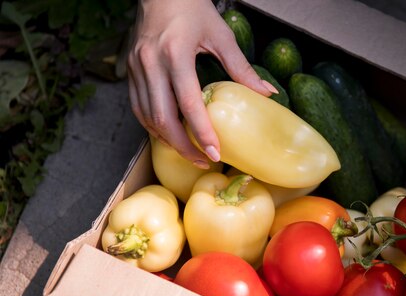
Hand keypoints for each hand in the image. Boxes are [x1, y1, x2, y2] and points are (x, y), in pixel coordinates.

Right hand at [127, 0, 276, 166]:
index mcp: (175, 54)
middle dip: (183, 146)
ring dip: (168, 140)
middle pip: (163, 119)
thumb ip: (242, 68)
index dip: (202, 133)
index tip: (215, 153)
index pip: (188, 104)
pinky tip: (170, 134)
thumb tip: (267, 94)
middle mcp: (151, 64)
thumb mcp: (221, 36)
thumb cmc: (191, 7)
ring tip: (190, 153)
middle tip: (203, 161)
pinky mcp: (129, 70)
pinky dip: (154, 126)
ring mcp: (136, 68)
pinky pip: (139, 107)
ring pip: (147, 117)